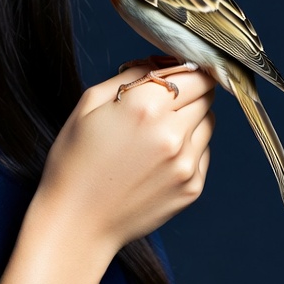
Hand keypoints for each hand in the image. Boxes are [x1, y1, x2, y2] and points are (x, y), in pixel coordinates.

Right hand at [34, 63, 215, 268]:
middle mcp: (171, 132)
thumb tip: (158, 61)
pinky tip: (159, 156)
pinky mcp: (192, 187)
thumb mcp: (88, 105)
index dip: (187, 67)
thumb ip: (129, 76)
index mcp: (143, 106)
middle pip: (206, 94)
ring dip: (192, 117)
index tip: (178, 69)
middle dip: (191, 90)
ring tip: (160, 129)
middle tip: (167, 98)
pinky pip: (204, 152)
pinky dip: (190, 146)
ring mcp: (185, 162)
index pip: (192, 72)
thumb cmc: (75, 161)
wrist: (77, 222)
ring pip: (208, 122)